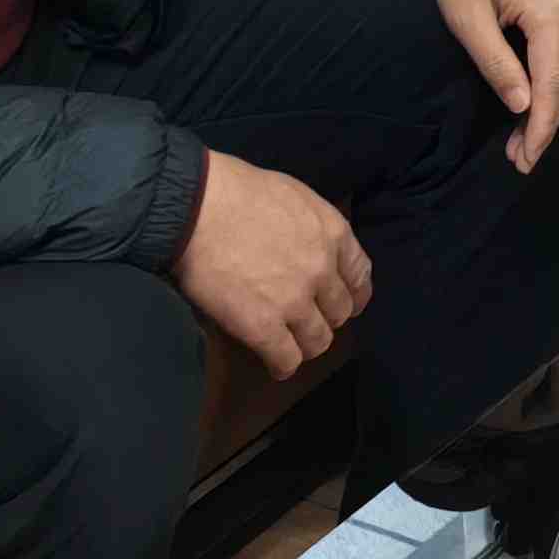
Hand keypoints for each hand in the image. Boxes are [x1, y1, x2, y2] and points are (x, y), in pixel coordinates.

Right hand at [173, 151, 369, 379]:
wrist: (199, 207)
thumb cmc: (238, 192)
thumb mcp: (295, 198)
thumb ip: (312, 228)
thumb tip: (308, 246)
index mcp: (334, 233)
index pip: (360, 277)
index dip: (353, 295)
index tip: (342, 303)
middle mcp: (322, 270)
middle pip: (340, 312)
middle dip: (325, 318)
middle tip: (304, 320)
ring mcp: (295, 301)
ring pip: (318, 341)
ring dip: (305, 344)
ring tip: (288, 343)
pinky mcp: (263, 326)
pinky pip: (287, 360)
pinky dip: (282, 365)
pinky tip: (273, 363)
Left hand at [426, 0, 558, 173]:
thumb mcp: (468, 19)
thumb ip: (497, 64)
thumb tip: (522, 106)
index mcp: (551, 10)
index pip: (554, 82)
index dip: (541, 125)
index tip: (523, 157)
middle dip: (548, 122)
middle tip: (521, 157)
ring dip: (553, 103)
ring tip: (525, 137)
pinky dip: (555, 79)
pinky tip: (534, 98)